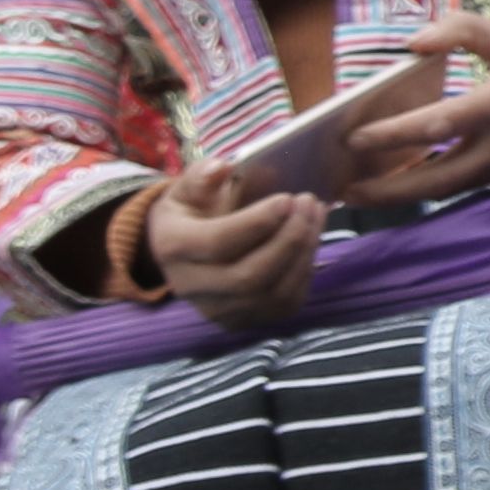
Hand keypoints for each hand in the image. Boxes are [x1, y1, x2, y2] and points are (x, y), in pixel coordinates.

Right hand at [145, 163, 321, 329]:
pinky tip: (311, 242)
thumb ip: (202, 175)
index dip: (258, 222)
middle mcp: (192, 287)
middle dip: (290, 238)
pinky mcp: (244, 321)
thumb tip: (222, 168)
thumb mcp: (187, 187)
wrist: (184, 251)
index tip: (287, 198)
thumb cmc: (191, 210)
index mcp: (174, 247)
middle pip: (250, 276)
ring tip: (316, 216)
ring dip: (303, 253)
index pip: (218, 243)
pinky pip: (284, 305)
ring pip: (272, 294)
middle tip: (309, 203)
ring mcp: (219, 311)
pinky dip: (305, 273)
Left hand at [347, 15, 489, 209]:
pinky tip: (403, 180)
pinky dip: (429, 186)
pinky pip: (461, 185)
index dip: (391, 134)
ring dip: (403, 194)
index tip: (352, 138)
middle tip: (344, 191)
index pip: (435, 127)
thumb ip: (460, 30)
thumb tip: (412, 44)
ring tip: (362, 192)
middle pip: (434, 181)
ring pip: (445, 190)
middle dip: (386, 191)